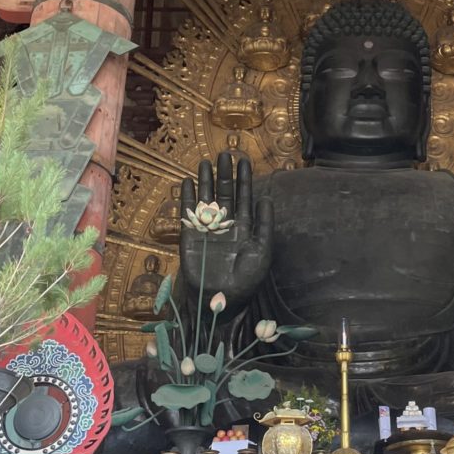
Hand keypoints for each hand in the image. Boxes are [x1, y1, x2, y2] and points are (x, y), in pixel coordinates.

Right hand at [179, 152, 272, 314]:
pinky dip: (187, 198)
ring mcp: (207, 230)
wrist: (221, 300)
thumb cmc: (246, 280)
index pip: (244, 198)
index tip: (244, 160)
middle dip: (225, 174)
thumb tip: (266, 198)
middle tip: (225, 153)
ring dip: (206, 181)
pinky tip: (188, 182)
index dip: (244, 179)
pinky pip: (188, 213)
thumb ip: (264, 225)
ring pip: (206, 199)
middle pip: (225, 194)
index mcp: (244, 228)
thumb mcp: (262, 251)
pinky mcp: (191, 236)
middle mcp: (226, 226)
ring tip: (206, 161)